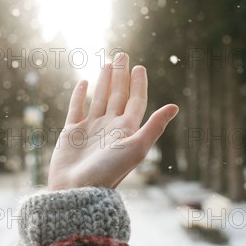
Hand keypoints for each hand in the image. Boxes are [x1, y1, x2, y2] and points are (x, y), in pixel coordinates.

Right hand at [47, 53, 178, 189]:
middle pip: (118, 95)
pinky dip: (80, 95)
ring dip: (104, 82)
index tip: (139, 67)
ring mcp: (90, 129)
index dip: (138, 84)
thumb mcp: (135, 148)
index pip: (135, 101)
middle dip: (120, 75)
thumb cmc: (107, 172)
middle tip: (122, 54)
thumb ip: (153, 127)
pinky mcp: (71, 133)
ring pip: (99, 99)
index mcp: (126, 131)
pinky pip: (76, 109)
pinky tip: (84, 83)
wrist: (77, 191)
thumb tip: (175, 106)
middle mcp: (109, 128)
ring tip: (107, 64)